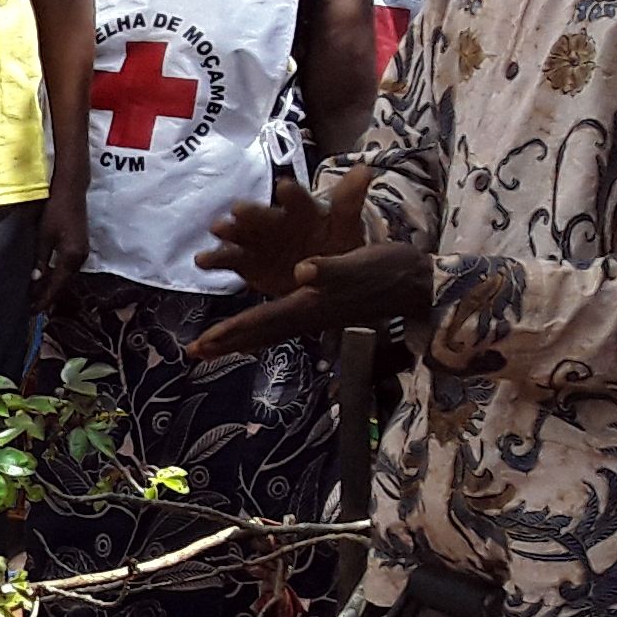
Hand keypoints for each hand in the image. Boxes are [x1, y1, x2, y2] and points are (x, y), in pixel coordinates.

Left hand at [32, 178, 88, 309]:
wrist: (71, 191)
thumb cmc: (55, 210)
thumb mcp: (43, 235)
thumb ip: (40, 259)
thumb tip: (35, 280)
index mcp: (71, 257)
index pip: (56, 285)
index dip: (44, 299)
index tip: (32, 312)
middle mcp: (80, 258)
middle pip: (62, 283)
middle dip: (46, 295)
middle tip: (29, 307)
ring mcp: (81, 253)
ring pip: (64, 276)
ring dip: (50, 286)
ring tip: (34, 296)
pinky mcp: (78, 247)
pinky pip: (66, 268)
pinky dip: (55, 275)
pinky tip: (44, 278)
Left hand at [191, 242, 433, 359]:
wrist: (422, 284)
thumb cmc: (393, 270)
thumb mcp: (362, 263)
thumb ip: (332, 268)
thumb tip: (302, 271)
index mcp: (312, 304)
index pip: (263, 321)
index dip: (232, 331)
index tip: (202, 343)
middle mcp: (310, 314)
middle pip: (260, 333)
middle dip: (227, 343)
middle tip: (193, 353)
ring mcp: (318, 315)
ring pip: (270, 331)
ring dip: (240, 339)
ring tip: (212, 347)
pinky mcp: (326, 310)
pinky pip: (284, 323)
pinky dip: (262, 329)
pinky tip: (254, 330)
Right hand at [194, 167, 370, 301]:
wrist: (320, 272)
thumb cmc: (333, 243)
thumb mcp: (345, 225)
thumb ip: (349, 202)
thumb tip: (365, 169)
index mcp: (300, 209)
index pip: (296, 199)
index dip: (291, 194)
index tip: (285, 188)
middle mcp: (273, 221)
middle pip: (259, 214)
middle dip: (249, 212)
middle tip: (239, 210)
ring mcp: (254, 240)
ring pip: (237, 233)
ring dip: (227, 231)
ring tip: (218, 230)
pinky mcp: (242, 262)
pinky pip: (226, 259)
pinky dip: (213, 259)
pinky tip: (203, 260)